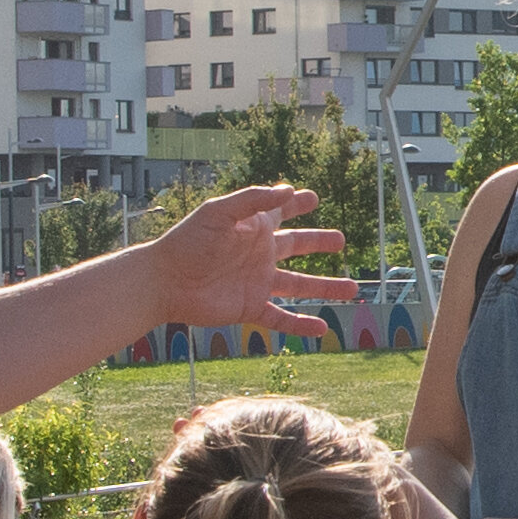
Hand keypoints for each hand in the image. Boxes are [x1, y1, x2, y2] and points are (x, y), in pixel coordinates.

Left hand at [142, 183, 364, 335]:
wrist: (165, 281)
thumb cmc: (187, 242)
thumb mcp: (218, 212)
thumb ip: (253, 200)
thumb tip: (288, 189)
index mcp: (253, 228)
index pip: (281, 211)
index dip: (296, 202)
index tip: (312, 197)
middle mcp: (259, 254)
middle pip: (297, 247)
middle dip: (318, 243)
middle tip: (340, 240)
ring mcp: (257, 282)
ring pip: (298, 285)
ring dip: (325, 287)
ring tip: (352, 289)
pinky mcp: (250, 307)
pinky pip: (280, 318)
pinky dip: (301, 325)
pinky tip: (321, 329)